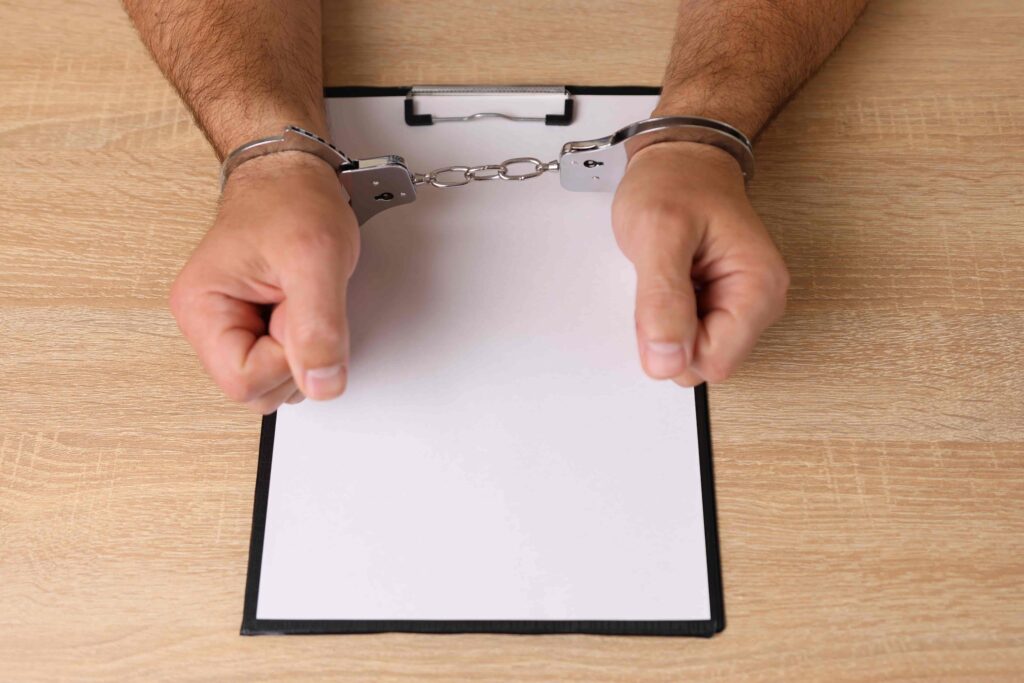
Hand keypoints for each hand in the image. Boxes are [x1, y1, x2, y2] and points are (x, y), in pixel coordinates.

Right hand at [170, 152, 359, 412]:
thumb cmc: (292, 201)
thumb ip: (319, 327)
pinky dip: (307, 342)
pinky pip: (289, 363)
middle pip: (259, 390)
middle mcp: (210, 326)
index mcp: (201, 310)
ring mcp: (235, 330)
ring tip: (301, 297)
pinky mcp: (258, 329)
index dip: (286, 359)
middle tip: (300, 301)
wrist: (293, 175)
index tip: (297, 311)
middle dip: (295, 355)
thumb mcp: (316, 259)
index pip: (244, 382)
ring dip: (304, 348)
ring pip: (278, 383)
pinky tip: (302, 306)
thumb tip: (322, 384)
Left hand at [611, 141, 788, 385]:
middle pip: (705, 363)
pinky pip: (687, 335)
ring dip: (666, 323)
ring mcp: (741, 306)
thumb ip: (661, 302)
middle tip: (661, 279)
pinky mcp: (720, 305)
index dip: (675, 343)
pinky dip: (666, 316)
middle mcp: (760, 304)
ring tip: (667, 272)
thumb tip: (666, 363)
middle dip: (670, 333)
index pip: (714, 363)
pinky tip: (669, 279)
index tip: (660, 295)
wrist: (680, 157)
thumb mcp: (657, 234)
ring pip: (693, 353)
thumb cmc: (674, 183)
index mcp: (759, 289)